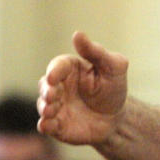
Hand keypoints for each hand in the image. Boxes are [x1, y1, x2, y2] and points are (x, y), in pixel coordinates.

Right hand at [37, 31, 128, 145]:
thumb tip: (77, 34)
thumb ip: (96, 52)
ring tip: (50, 110)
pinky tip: (47, 125)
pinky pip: (46, 125)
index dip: (54, 70)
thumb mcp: (113, 67)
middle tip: (52, 95)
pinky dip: (45, 125)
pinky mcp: (56, 125)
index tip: (53, 76)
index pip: (57, 66)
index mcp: (70, 68)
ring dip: (45, 107)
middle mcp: (58, 86)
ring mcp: (55, 106)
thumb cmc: (114, 88)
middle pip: (45, 85)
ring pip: (43, 104)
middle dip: (46, 90)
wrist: (116, 118)